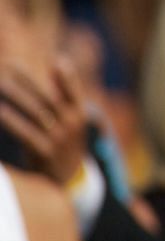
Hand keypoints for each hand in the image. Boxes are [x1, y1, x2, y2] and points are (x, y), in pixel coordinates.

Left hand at [0, 58, 89, 182]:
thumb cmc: (62, 143)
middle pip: (47, 97)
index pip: (74, 90)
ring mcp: (59, 139)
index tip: (55, 59)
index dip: (66, 76)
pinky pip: (25, 133)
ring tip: (0, 82)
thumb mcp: (70, 120)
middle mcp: (72, 124)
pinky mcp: (44, 153)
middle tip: (9, 64)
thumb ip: (64, 94)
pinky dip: (12, 120)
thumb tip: (58, 61)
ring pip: (35, 112)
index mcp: (80, 114)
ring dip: (15, 96)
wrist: (65, 181)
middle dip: (27, 80)